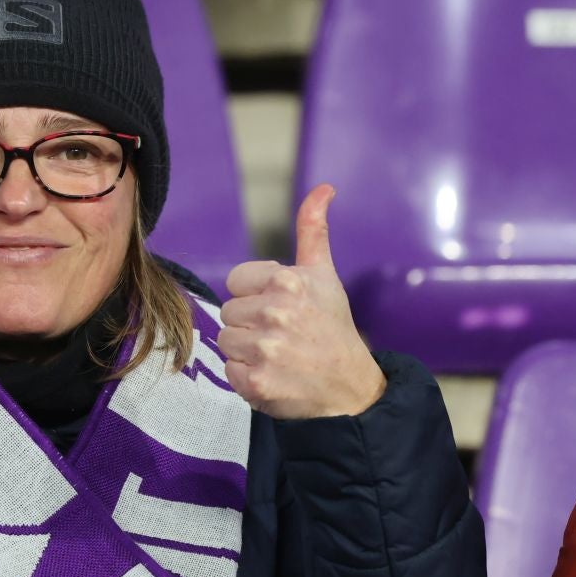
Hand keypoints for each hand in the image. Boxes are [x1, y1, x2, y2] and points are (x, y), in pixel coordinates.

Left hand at [220, 185, 385, 420]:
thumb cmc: (332, 328)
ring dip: (246, 351)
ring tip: (278, 354)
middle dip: (251, 323)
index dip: (255, 295)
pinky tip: (274, 375)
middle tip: (283, 335)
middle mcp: (274, 313)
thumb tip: (323, 188)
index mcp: (286, 281)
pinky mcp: (257, 383)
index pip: (235, 282)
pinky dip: (247, 377)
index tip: (280, 308)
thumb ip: (313, 230)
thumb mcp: (325, 275)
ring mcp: (265, 350)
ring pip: (226, 341)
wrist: (350, 388)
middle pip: (229, 312)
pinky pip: (229, 371)